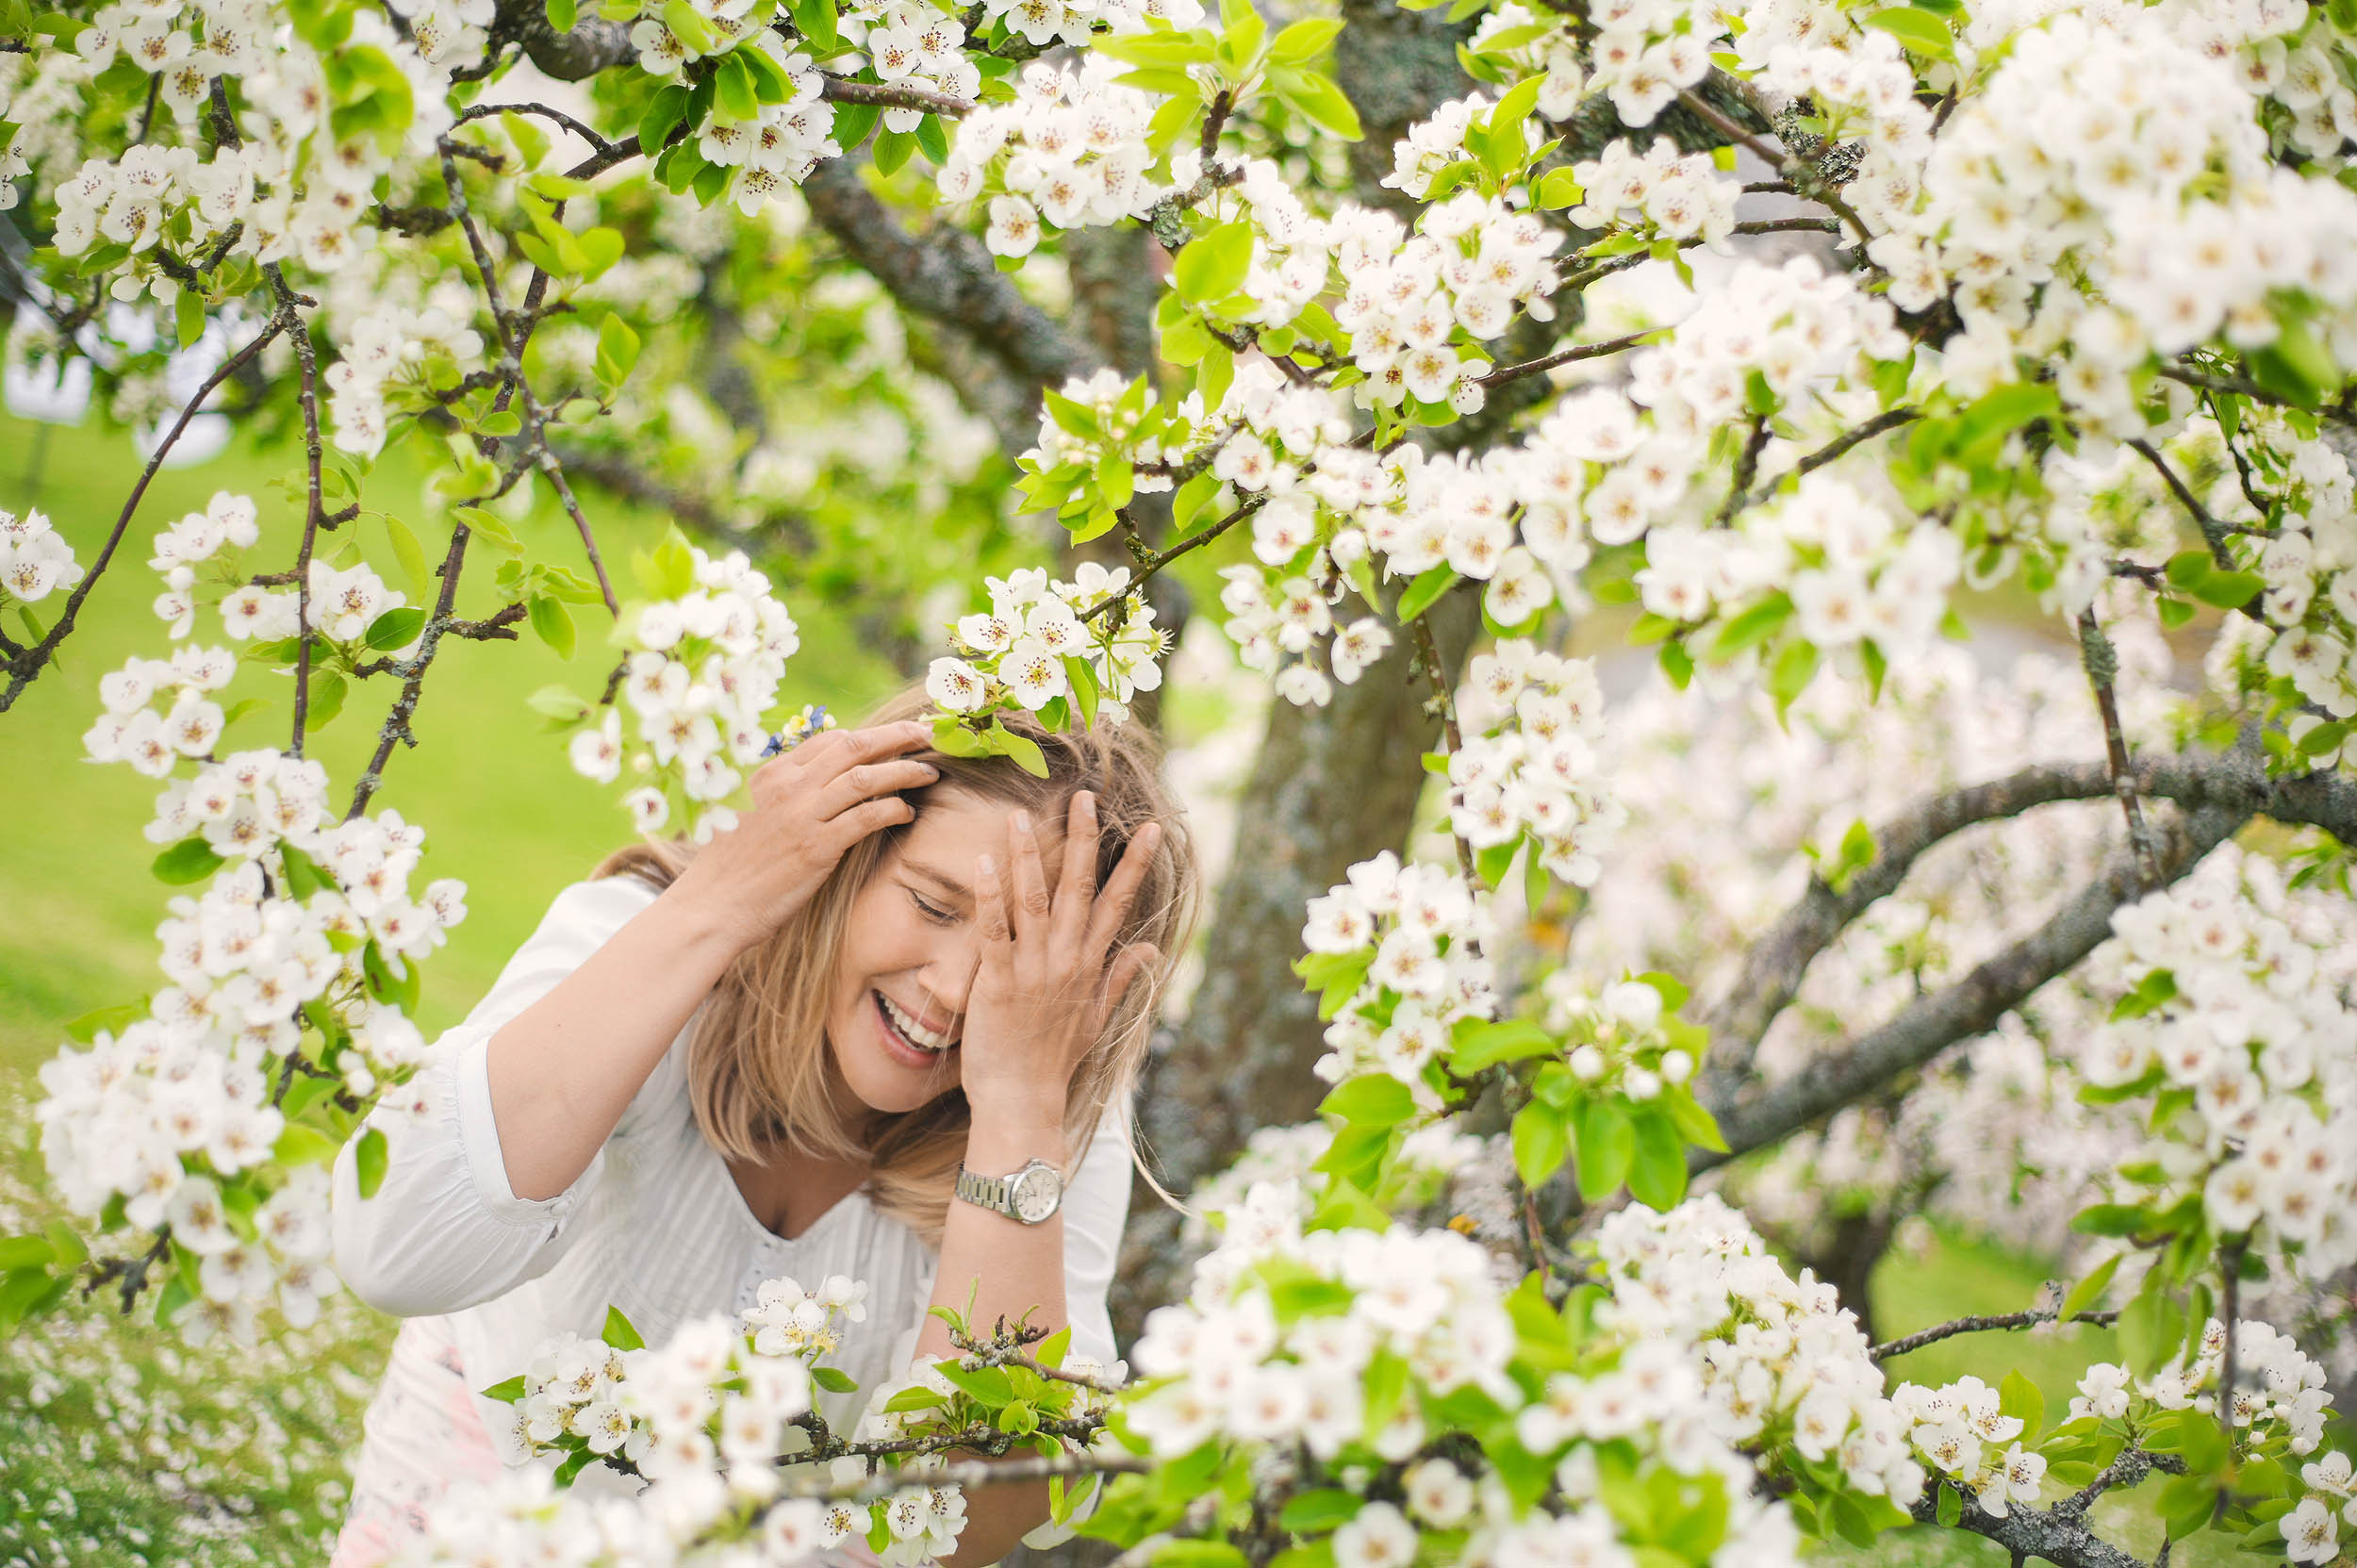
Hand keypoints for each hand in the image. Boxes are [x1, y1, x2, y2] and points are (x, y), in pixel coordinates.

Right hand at [668, 719, 939, 953]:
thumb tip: (821, 786)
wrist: (712, 905)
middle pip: (855, 746)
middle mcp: (789, 786)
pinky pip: (866, 817)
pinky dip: (893, 808)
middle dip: (897, 737)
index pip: (831, 739)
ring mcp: (803, 815)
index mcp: (773, 774)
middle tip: (926, 736)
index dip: (870, 735)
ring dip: (904, 770)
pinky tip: (907, 812)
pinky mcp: (817, 848)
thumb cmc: (732, 867)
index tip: (897, 737)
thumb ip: (785, 794)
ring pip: (866, 777)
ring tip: (929, 773)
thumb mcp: (753, 814)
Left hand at [961, 791, 1163, 1126]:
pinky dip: (990, 896)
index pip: (1119, 904)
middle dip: (1083, 841)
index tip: (1151, 829)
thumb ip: (1120, 979)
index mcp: (1089, 966)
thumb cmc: (1053, 1062)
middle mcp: (1065, 961)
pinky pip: (994, 931)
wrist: (1022, 1101)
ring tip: (1022, 816)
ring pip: (1034, 900)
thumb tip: (1150, 951)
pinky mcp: (997, 983)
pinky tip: (985, 863)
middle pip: (1079, 889)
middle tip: (1084, 797)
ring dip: (1030, 856)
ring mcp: (1032, 970)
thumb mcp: (1096, 1019)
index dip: (1135, 865)